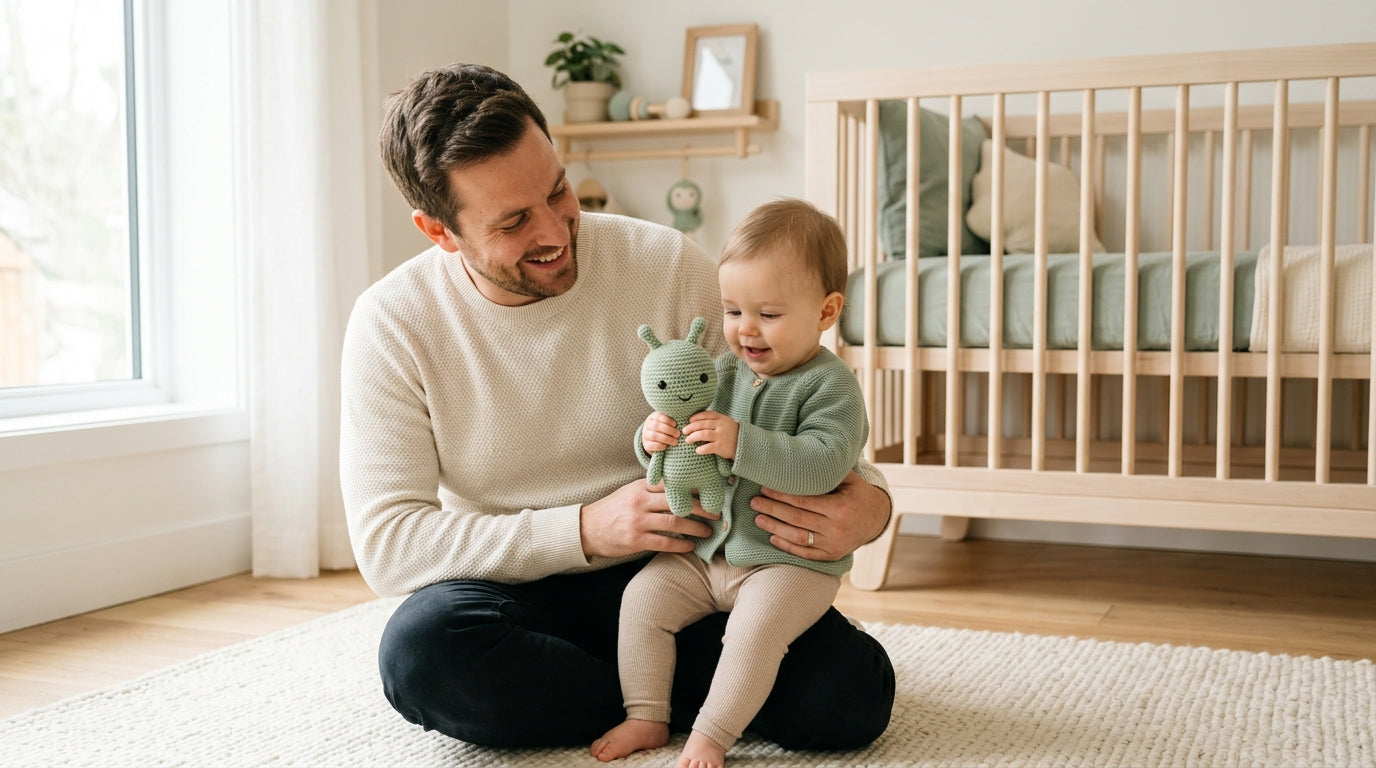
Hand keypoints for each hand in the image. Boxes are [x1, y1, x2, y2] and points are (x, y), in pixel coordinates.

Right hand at [580, 478, 719, 558]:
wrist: (588, 528)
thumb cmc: (613, 509)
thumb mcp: (630, 492)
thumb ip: (651, 489)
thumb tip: (680, 488)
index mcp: (640, 487)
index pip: (672, 483)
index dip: (693, 487)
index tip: (710, 491)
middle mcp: (640, 501)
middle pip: (678, 502)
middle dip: (701, 507)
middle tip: (716, 512)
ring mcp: (638, 521)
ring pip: (674, 522)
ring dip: (695, 527)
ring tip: (708, 531)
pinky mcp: (635, 540)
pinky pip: (664, 542)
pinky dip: (681, 544)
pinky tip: (691, 546)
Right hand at [642, 412, 679, 453]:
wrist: (655, 441)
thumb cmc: (665, 430)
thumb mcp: (667, 423)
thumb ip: (672, 421)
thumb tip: (683, 421)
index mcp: (653, 417)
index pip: (658, 416)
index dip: (667, 420)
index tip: (675, 424)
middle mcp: (647, 425)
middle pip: (656, 426)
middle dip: (669, 430)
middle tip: (678, 434)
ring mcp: (645, 435)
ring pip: (654, 435)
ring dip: (666, 439)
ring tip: (675, 442)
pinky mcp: (646, 445)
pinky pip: (651, 445)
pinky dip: (659, 446)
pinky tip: (666, 446)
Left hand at [683, 410, 737, 459]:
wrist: (745, 444)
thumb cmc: (731, 432)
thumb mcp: (725, 422)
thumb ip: (714, 419)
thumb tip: (697, 420)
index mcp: (721, 418)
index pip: (706, 415)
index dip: (696, 417)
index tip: (690, 420)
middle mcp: (720, 426)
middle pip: (702, 424)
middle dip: (691, 427)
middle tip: (684, 431)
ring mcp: (721, 436)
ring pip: (703, 434)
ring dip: (693, 437)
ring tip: (687, 440)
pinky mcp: (721, 447)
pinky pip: (708, 447)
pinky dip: (701, 449)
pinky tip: (697, 450)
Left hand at [751, 471, 890, 560]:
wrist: (877, 519)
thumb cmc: (859, 494)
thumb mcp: (849, 479)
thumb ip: (828, 472)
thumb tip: (800, 457)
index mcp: (840, 508)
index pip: (803, 501)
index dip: (782, 495)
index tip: (765, 488)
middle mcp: (836, 529)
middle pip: (797, 519)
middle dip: (772, 510)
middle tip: (754, 502)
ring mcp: (833, 545)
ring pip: (798, 538)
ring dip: (775, 528)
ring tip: (758, 518)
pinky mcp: (831, 556)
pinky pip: (805, 553)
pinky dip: (787, 547)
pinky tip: (773, 537)